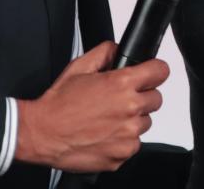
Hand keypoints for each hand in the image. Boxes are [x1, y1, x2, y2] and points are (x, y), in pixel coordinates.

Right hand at [15, 40, 168, 171]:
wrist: (43, 134)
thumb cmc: (59, 103)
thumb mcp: (79, 67)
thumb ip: (104, 52)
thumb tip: (117, 49)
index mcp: (122, 84)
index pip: (160, 71)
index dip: (155, 70)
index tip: (151, 73)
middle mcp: (129, 110)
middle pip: (156, 99)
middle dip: (142, 96)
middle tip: (120, 98)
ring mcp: (128, 135)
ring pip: (144, 123)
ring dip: (132, 120)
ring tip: (107, 118)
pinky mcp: (122, 154)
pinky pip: (133, 144)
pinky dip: (122, 140)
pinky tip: (103, 134)